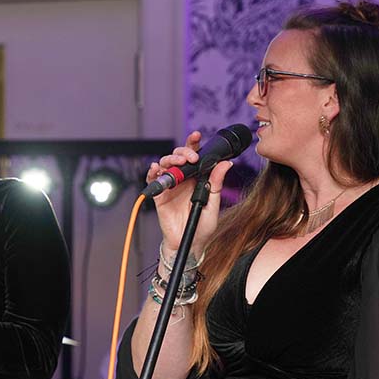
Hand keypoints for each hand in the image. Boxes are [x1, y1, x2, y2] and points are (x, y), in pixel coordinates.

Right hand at [146, 131, 232, 257]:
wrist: (189, 243)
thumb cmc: (203, 226)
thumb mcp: (213, 203)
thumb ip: (216, 182)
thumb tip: (225, 163)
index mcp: (196, 177)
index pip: (194, 156)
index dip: (193, 144)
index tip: (197, 136)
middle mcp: (182, 179)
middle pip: (178, 157)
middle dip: (182, 152)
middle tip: (191, 158)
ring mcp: (170, 186)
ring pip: (165, 164)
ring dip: (169, 160)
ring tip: (176, 164)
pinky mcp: (159, 195)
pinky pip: (152, 180)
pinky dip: (152, 172)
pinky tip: (155, 168)